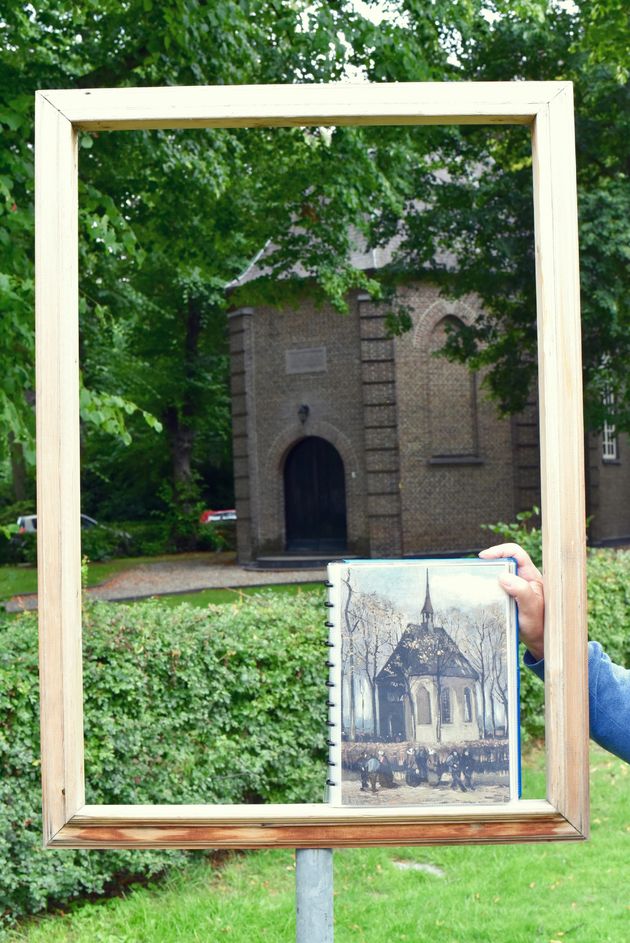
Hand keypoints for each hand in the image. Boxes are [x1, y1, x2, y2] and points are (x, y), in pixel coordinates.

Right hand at [478, 543, 544, 660]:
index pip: (516, 553)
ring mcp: (517, 586)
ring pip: (500, 572)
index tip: (484, 557)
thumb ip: (521, 591)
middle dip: (491, 562)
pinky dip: (489, 585)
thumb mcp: (531, 608)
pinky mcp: (510, 595)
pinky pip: (498, 584)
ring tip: (478, 581)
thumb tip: (503, 576)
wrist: (540, 641)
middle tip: (479, 569)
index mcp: (531, 576)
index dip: (500, 551)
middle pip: (506, 560)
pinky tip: (482, 592)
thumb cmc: (540, 625)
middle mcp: (524, 578)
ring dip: (489, 574)